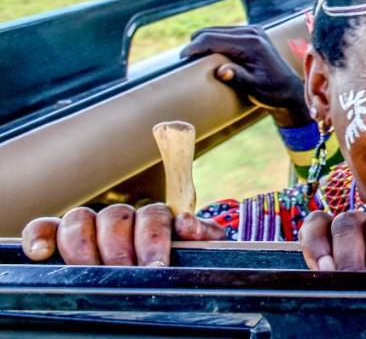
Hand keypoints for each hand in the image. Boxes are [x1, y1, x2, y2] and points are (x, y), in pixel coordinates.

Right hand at [21, 204, 224, 265]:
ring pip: (80, 219)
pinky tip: (40, 252)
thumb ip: (201, 237)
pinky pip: (45, 227)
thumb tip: (187, 224)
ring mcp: (90, 226)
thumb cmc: (174, 265)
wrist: (154, 275)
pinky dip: (40, 235)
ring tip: (90, 272)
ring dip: (83, 246)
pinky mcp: (60, 238)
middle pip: (115, 218)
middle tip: (124, 274)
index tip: (156, 268)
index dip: (153, 239)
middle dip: (120, 249)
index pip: (153, 216)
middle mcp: (121, 218)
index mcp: (154, 219)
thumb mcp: (196, 254)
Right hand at [181, 26, 309, 127]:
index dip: (194, 47)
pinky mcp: (251, 33)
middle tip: (183, 62)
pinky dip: (213, 42)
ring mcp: (252, 30)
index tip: (181, 59)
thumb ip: (238, 78)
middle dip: (195, 44)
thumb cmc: (272, 91)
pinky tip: (207, 55)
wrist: (289, 89)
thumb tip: (221, 71)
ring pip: (216, 30)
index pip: (213, 39)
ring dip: (203, 42)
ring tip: (192, 59)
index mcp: (251, 44)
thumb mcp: (254, 88)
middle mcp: (252, 32)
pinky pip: (224, 33)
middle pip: (211, 31)